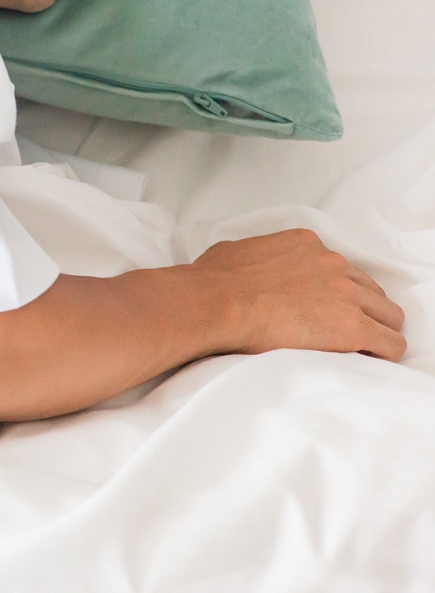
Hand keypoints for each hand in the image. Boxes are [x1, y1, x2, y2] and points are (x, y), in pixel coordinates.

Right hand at [196, 228, 405, 360]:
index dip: (337, 292)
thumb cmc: (212, 281)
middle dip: (362, 310)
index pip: (341, 268)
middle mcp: (332, 263)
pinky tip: (371, 361)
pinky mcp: (352, 326)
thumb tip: (241, 265)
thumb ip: (252, 255)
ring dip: (377, 330)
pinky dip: (385, 353)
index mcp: (306, 244)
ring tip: (361, 349)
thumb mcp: (232, 252)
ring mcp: (346, 293)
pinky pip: (390, 343)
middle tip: (345, 330)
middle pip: (371, 290)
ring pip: (389, 315)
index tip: (325, 308)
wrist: (216, 302)